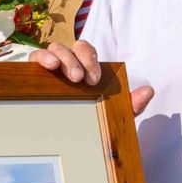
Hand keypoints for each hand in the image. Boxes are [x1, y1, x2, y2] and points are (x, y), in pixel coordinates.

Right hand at [34, 40, 153, 113]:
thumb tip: (149, 91)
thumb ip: (130, 104)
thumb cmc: (87, 117)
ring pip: (54, 48)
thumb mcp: (109, 114)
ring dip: (62, 58)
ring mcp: (49, 66)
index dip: (91, 60)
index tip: (94, 79)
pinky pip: (34, 57)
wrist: (62, 135)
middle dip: (78, 59)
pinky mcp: (33, 73)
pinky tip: (48, 66)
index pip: (87, 51)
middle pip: (72, 47)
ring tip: (70, 76)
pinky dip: (41, 57)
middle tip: (82, 80)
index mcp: (84, 66)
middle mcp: (67, 61)